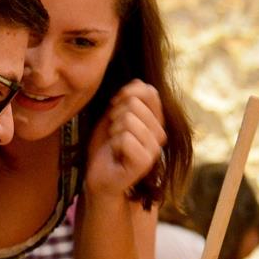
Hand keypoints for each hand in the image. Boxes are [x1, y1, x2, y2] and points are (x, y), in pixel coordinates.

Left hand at [84, 80, 167, 198]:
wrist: (98, 176)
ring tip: (115, 145)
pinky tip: (116, 155)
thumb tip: (139, 82)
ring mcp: (154, 148)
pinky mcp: (145, 162)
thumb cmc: (106, 146)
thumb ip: (128, 98)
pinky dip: (113, 145)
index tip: (114, 107)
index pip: (148, 90)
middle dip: (114, 115)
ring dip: (113, 131)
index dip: (125, 94)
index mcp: (156, 120)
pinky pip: (124, 138)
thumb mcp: (115, 116)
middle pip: (134, 103)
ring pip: (128, 120)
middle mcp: (160, 133)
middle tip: (113, 133)